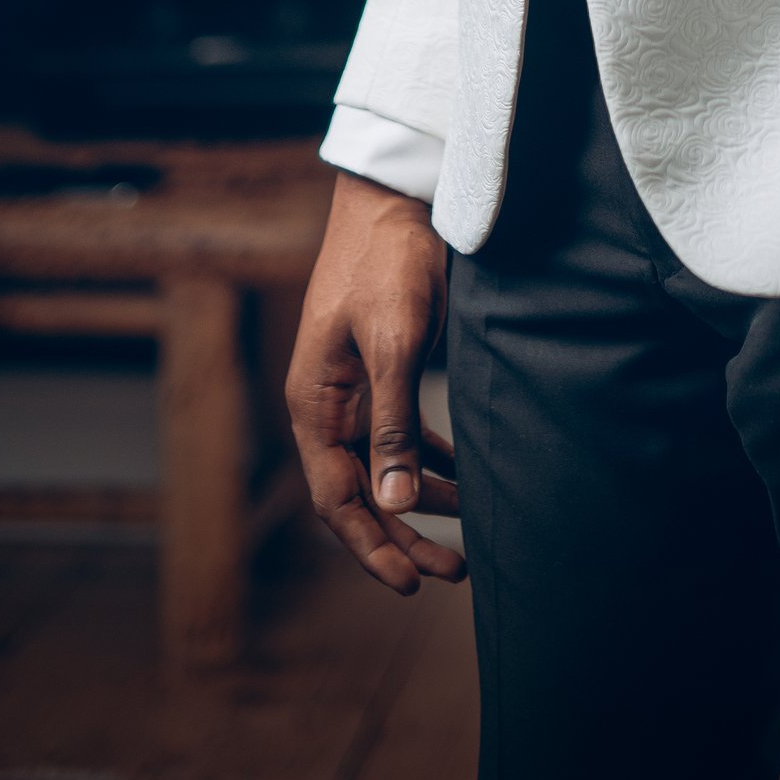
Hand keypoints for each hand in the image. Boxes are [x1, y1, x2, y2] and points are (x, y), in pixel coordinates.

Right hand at [287, 171, 464, 592]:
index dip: (372, 544)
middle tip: (451, 574)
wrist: (393, 196)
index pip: (336, 498)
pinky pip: (398, 434)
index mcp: (315, 403)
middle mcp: (326, 405)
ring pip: (381, 467)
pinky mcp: (380, 370)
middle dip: (401, 536)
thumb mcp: (395, 341)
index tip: (410, 583)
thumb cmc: (389, 261)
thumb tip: (394, 500)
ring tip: (465, 541)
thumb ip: (394, 422)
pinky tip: (461, 476)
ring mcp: (351, 389)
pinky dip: (426, 460)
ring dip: (419, 503)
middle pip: (358, 493)